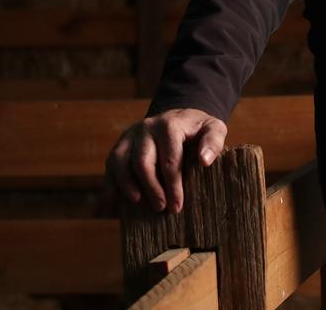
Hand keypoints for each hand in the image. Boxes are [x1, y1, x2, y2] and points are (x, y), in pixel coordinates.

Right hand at [103, 108, 227, 214]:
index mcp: (170, 124)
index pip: (169, 159)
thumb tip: (204, 161)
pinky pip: (111, 163)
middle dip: (151, 189)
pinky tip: (116, 200)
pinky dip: (112, 182)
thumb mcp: (214, 128)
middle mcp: (147, 127)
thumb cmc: (198, 128)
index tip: (177, 206)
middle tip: (161, 208)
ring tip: (138, 203)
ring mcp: (131, 134)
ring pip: (121, 162)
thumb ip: (213, 141)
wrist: (179, 117)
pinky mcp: (122, 142)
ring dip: (127, 186)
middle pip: (143, 162)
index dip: (172, 185)